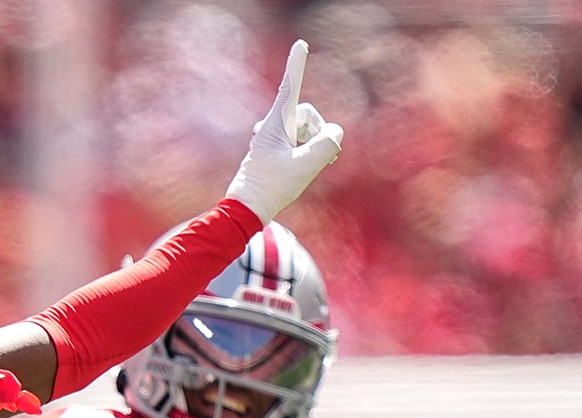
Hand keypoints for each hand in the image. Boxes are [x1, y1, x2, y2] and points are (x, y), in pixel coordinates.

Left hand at [223, 40, 344, 223]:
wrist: (247, 209)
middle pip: (309, 114)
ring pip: (307, 130)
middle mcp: (273, 126)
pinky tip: (306, 167)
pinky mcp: (277, 149)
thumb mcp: (307, 165)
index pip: (290, 87)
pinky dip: (309, 152)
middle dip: (318, 132)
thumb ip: (328, 143)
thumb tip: (334, 133)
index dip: (297, 65)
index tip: (300, 44)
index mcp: (276, 123)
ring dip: (314, 145)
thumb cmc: (272, 187)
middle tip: (313, 158)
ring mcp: (275, 137)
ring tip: (305, 168)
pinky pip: (301, 142)